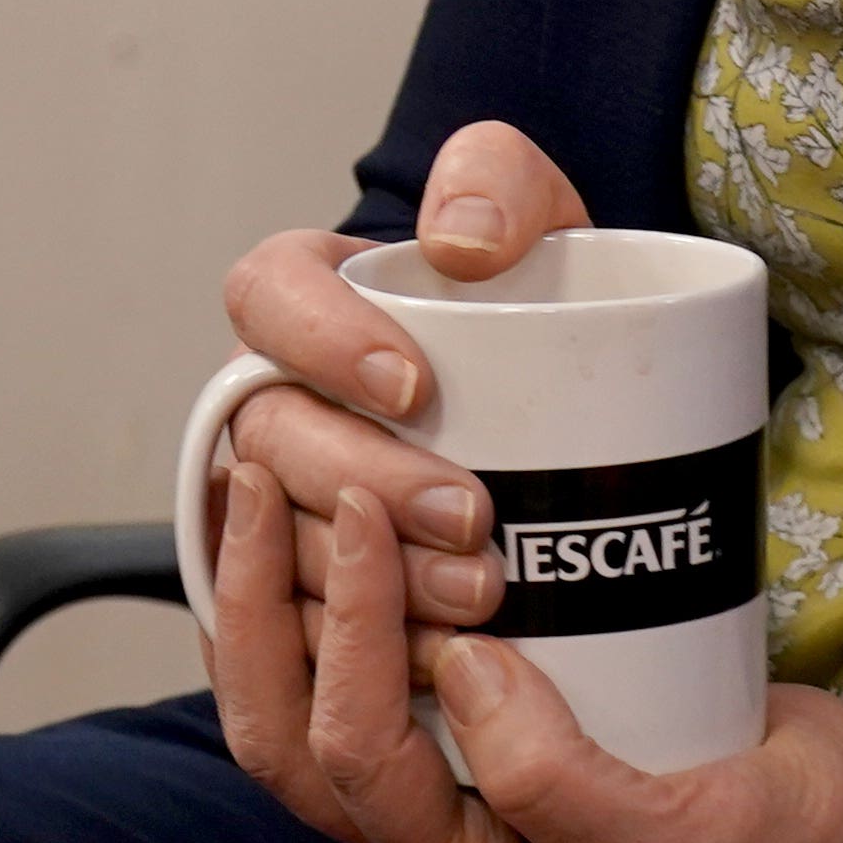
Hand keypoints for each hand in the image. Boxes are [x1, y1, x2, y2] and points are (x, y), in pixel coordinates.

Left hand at [202, 450, 842, 842]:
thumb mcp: (670, 839)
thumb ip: (552, 780)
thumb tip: (460, 672)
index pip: (351, 753)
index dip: (345, 630)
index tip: (369, 511)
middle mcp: (430, 828)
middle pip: (283, 725)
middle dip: (251, 603)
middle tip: (255, 478)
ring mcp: (449, 767)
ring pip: (304, 685)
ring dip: (271, 587)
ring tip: (262, 476)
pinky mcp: (482, 707)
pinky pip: (368, 650)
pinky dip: (330, 582)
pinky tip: (324, 507)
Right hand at [214, 119, 596, 688]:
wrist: (576, 408)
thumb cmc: (536, 304)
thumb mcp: (533, 214)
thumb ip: (496, 181)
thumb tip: (459, 242)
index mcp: (301, 300)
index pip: (267, 300)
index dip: (319, 344)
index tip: (415, 384)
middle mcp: (275, 401)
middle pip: (270, 444)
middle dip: (363, 484)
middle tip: (471, 516)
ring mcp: (288, 501)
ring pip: (277, 547)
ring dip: (366, 581)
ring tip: (477, 596)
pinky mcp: (321, 588)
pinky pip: (301, 630)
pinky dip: (363, 649)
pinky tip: (439, 661)